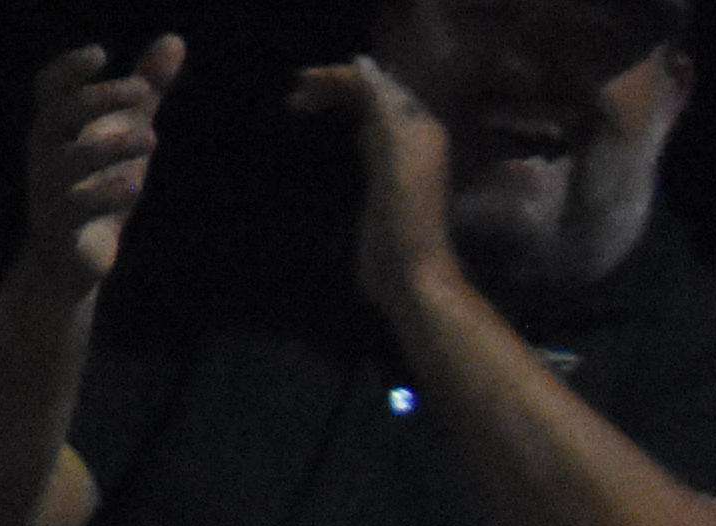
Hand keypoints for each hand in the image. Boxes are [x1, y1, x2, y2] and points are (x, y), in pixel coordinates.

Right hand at [21, 35, 184, 292]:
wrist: (75, 258)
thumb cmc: (100, 185)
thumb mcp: (128, 132)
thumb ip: (147, 90)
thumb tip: (174, 40)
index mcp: (56, 129)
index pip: (50, 88)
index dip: (68, 68)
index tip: (102, 53)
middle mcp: (47, 154)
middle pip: (58, 115)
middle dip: (98, 99)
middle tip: (142, 91)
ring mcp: (50, 189)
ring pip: (67, 161)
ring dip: (109, 145)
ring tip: (152, 136)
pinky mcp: (63, 226)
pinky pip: (77, 206)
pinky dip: (106, 194)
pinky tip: (134, 183)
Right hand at [284, 56, 454, 317]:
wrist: (408, 272)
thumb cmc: (405, 215)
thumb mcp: (394, 154)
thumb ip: (382, 106)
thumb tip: (361, 63)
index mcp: (420, 128)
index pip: (379, 86)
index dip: (342, 78)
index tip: (301, 83)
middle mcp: (413, 140)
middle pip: (372, 99)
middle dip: (336, 89)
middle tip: (296, 95)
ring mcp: (398, 162)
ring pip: (366, 118)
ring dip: (337, 105)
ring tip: (299, 104)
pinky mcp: (384, 184)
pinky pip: (365, 142)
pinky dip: (345, 129)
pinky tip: (326, 130)